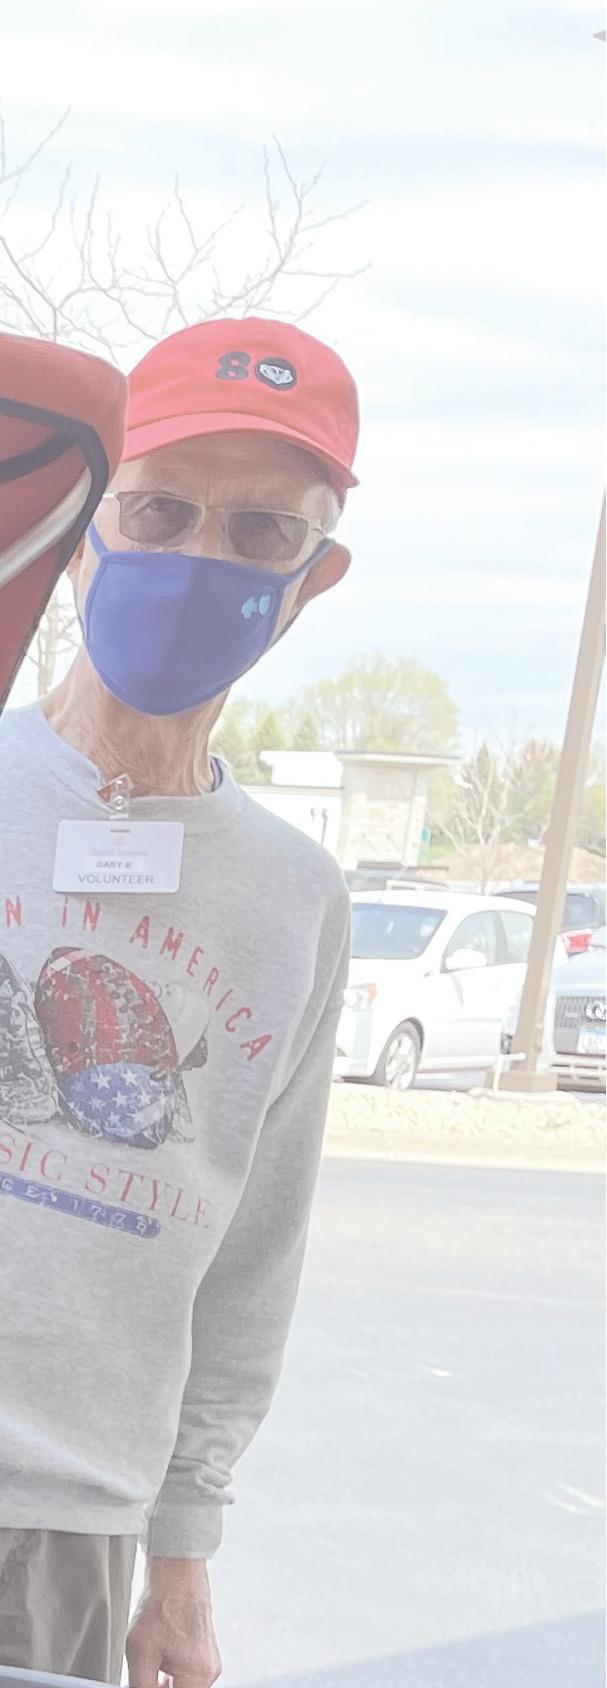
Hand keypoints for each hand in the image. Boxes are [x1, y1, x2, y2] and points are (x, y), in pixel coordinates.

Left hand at [126, 1557, 221, 1687]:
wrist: (176, 1573)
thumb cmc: (161, 1606)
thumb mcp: (140, 1654)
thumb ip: (141, 1687)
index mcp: (198, 1676)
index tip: (145, 1682)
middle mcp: (210, 1672)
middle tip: (145, 1675)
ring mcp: (210, 1662)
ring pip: (184, 1687)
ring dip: (166, 1685)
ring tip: (152, 1662)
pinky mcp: (206, 1653)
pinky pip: (189, 1675)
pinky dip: (173, 1674)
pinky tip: (160, 1657)